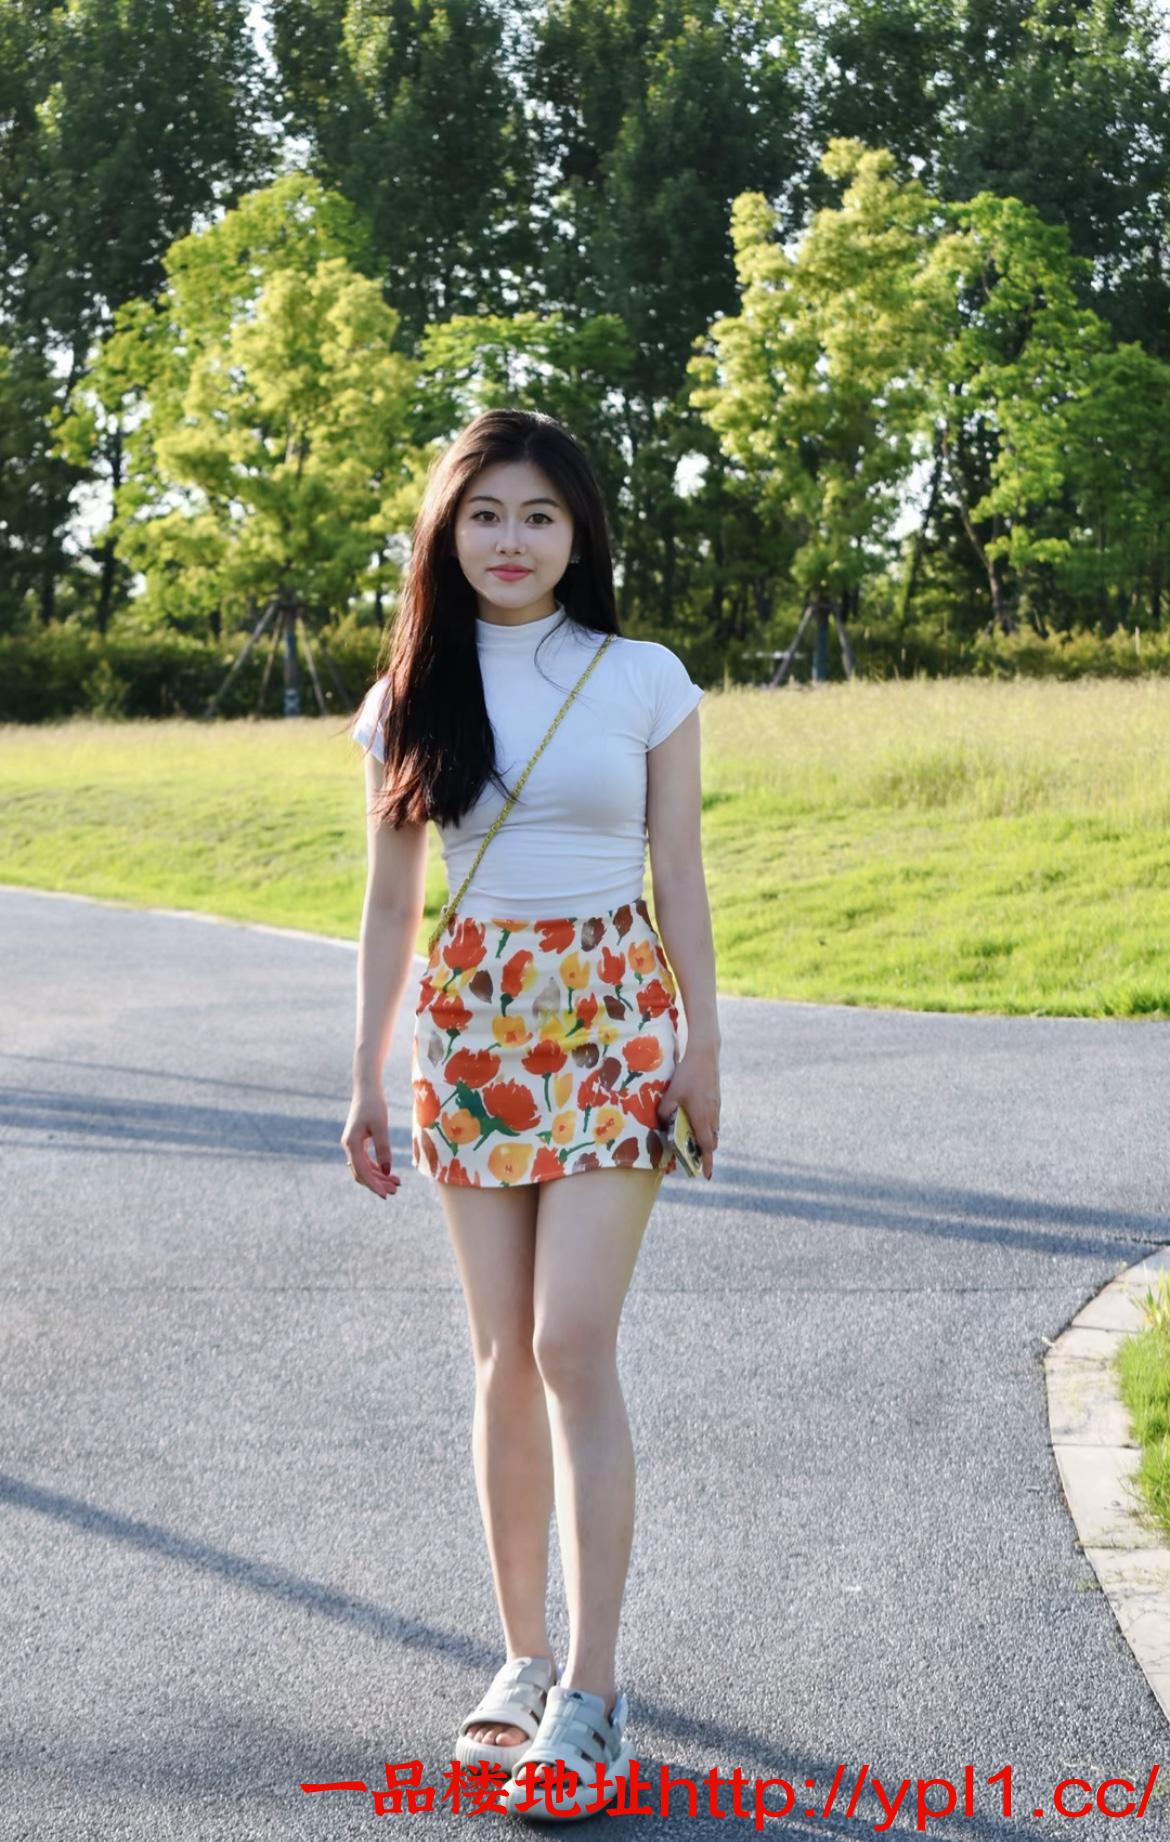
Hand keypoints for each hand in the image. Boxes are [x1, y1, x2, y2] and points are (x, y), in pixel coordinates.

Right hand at [340, 1087, 399, 1198]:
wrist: (367, 1089)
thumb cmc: (374, 1105)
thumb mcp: (381, 1127)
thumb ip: (383, 1149)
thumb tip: (387, 1171)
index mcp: (351, 1144)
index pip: (362, 1172)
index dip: (374, 1185)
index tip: (386, 1195)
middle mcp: (349, 1146)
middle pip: (362, 1173)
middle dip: (378, 1183)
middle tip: (396, 1191)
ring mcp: (352, 1144)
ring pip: (364, 1168)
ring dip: (379, 1177)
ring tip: (396, 1183)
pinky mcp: (358, 1141)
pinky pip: (366, 1160)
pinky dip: (377, 1168)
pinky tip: (389, 1172)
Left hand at [657, 1045, 720, 1180]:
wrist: (705, 1055)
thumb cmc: (687, 1075)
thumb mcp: (671, 1093)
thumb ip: (664, 1111)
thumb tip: (660, 1123)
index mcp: (702, 1117)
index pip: (706, 1147)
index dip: (706, 1162)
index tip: (706, 1175)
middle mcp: (712, 1115)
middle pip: (711, 1141)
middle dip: (704, 1151)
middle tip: (692, 1157)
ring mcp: (716, 1107)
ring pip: (713, 1130)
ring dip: (705, 1138)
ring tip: (692, 1140)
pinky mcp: (716, 1099)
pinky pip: (713, 1119)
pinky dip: (706, 1126)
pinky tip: (695, 1118)